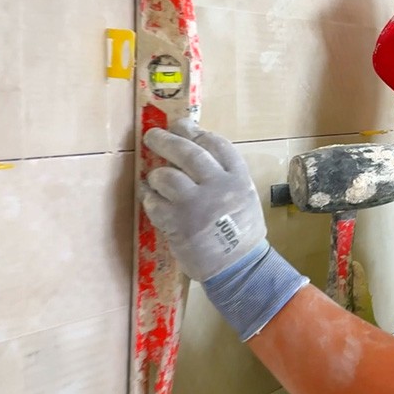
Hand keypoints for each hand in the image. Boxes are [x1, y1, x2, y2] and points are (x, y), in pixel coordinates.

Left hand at [142, 119, 266, 281]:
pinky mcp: (177, 223)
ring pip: (166, 176)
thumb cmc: (242, 232)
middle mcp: (217, 186)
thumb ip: (224, 175)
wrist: (239, 268)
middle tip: (152, 136)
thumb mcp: (244, 195)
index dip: (195, 131)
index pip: (215, 143)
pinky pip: (153, 203)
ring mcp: (195, 204)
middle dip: (166, 139)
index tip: (182, 126)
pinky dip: (149, 199)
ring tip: (155, 179)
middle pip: (187, 152)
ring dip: (157, 176)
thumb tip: (196, 152)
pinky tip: (149, 198)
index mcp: (237, 177)